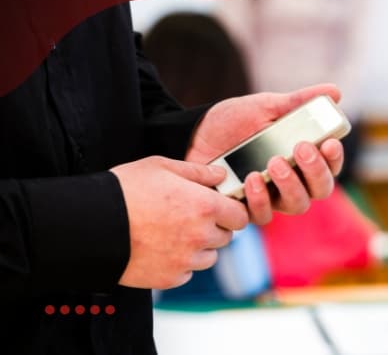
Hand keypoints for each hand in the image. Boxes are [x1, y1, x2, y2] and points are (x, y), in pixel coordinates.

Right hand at [111, 156, 248, 288]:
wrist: (89, 225)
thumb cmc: (124, 190)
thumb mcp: (161, 167)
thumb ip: (197, 171)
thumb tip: (221, 176)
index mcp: (204, 206)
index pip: (240, 216)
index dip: (231, 210)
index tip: (219, 207)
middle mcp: (200, 236)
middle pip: (226, 237)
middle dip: (214, 227)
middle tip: (189, 218)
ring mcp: (186, 260)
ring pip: (209, 257)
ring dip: (199, 247)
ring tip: (173, 233)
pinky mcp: (170, 278)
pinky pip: (187, 273)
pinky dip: (180, 263)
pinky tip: (161, 249)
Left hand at [185, 84, 344, 224]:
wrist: (194, 134)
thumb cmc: (235, 120)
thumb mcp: (266, 106)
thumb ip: (299, 102)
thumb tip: (334, 92)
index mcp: (304, 158)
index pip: (331, 165)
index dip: (334, 157)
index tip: (328, 143)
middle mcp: (294, 181)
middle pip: (320, 190)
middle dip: (316, 171)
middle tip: (301, 149)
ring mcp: (272, 197)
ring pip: (297, 205)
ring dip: (291, 185)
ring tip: (274, 162)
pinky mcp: (248, 209)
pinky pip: (263, 215)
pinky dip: (261, 199)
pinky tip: (251, 178)